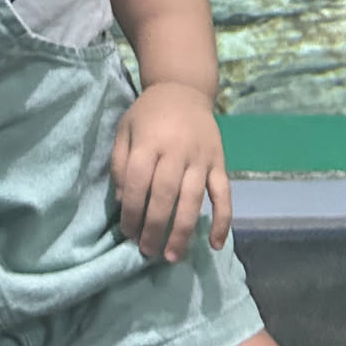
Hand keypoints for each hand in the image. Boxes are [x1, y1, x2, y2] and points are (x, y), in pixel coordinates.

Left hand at [110, 80, 231, 259]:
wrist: (183, 89)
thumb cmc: (149, 113)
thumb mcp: (126, 129)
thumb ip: (120, 163)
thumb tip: (124, 202)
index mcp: (149, 141)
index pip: (138, 182)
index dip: (132, 211)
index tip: (127, 232)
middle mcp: (177, 150)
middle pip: (165, 195)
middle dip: (155, 228)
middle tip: (147, 251)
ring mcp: (201, 158)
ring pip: (193, 200)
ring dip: (182, 231)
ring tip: (172, 256)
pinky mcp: (220, 163)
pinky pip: (224, 195)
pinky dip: (223, 220)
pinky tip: (215, 244)